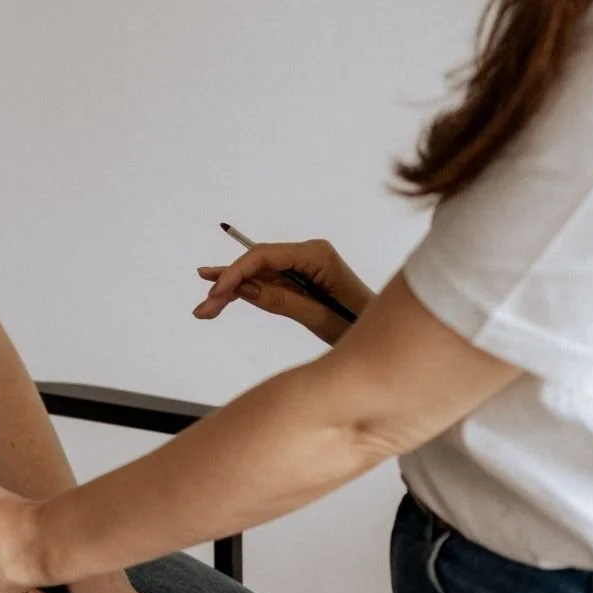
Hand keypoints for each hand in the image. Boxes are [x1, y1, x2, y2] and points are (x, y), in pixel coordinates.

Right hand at [195, 237, 371, 345]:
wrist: (388, 338)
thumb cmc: (363, 325)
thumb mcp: (321, 317)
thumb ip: (282, 301)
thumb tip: (244, 288)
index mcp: (318, 255)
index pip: (266, 256)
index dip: (236, 272)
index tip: (216, 292)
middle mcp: (309, 255)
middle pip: (257, 264)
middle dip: (228, 284)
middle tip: (204, 306)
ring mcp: (303, 267)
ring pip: (257, 274)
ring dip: (232, 291)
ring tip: (205, 309)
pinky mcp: (300, 280)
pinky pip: (267, 283)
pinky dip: (246, 292)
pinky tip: (220, 295)